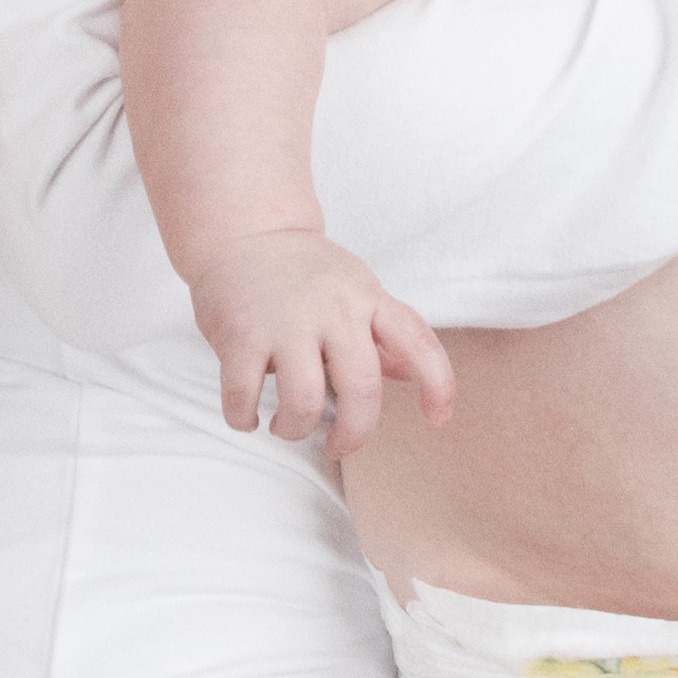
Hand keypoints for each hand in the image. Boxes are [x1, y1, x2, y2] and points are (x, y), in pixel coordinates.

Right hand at [187, 228, 451, 457]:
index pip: (418, 343)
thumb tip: (411, 375)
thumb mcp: (356, 290)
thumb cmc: (305, 271)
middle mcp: (332, 309)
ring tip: (286, 426)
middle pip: (361, 390)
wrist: (244, 231)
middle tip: (338, 446)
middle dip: (353, 434)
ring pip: (303, 402)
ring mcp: (285, 322)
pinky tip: (248, 416)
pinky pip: (244, 395)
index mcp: (367, 298)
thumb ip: (383, 334)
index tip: (437, 419)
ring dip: (295, 429)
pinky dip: (244, 419)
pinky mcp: (240, 334)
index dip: (438, 386)